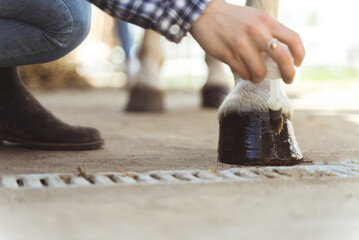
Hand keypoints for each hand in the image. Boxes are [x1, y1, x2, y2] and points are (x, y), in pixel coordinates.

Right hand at [190, 0, 304, 83]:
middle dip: (288, 73)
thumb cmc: (233, 19)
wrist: (205, 14)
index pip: (293, 39)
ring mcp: (241, 45)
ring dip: (261, 78)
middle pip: (282, 58)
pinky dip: (247, 76)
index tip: (297, 64)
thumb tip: (282, 58)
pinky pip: (244, 74)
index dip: (299, 54)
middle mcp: (256, 32)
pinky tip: (244, 70)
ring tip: (257, 75)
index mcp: (266, 21)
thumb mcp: (255, 18)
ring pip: (260, 72)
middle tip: (288, 79)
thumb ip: (268, 33)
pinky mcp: (228, 55)